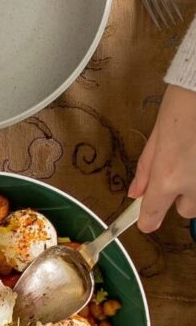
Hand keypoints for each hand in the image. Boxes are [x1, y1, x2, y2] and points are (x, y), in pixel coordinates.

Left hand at [129, 84, 195, 231]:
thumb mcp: (156, 137)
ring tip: (194, 155)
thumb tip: (136, 193)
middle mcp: (194, 185)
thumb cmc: (183, 106)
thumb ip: (145, 170)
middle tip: (179, 169)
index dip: (147, 218)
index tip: (145, 219)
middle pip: (186, 210)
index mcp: (168, 177)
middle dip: (181, 196)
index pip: (152, 215)